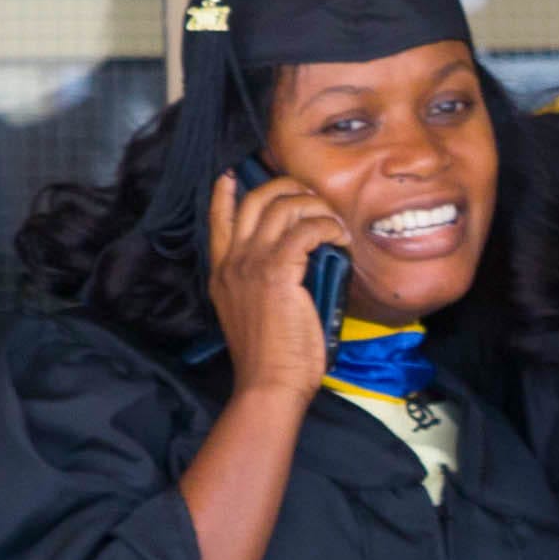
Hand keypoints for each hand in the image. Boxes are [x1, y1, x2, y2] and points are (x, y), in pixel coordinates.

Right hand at [202, 168, 355, 406]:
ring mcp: (251, 264)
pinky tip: (340, 239)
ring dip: (315, 207)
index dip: (224, 194)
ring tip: (333, 223)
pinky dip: (328, 227)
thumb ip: (265, 284)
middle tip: (312, 197)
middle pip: (254, 200)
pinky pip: (307, 229)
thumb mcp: (254, 314)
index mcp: (222, 274)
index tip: (231, 175)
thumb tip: (300, 262)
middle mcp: (232, 262)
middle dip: (287, 187)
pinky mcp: (277, 271)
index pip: (218, 220)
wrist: (268, 384)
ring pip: (282, 207)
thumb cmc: (270, 360)